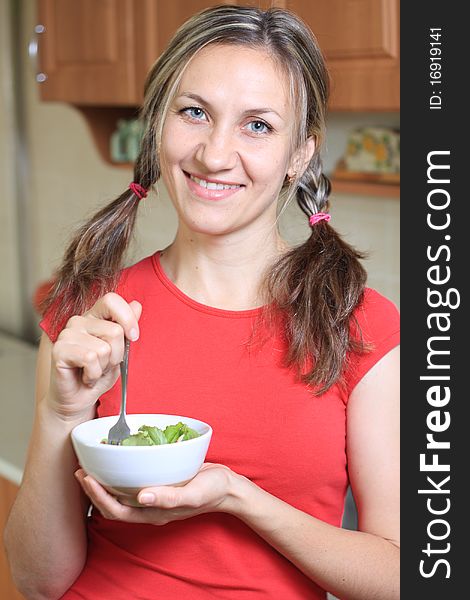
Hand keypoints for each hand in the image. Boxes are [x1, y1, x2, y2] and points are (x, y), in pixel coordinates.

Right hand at [47, 293, 141, 420]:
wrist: (79, 398)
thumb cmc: (99, 373)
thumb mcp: (120, 350)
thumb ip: (126, 327)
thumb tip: (137, 305)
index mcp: (94, 316)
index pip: (112, 300)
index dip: (127, 318)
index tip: (134, 336)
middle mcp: (79, 321)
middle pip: (115, 331)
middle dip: (117, 355)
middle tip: (104, 364)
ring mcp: (67, 334)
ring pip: (103, 348)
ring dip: (104, 366)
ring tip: (93, 370)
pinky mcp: (59, 350)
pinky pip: (90, 359)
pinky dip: (93, 374)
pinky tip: (86, 376)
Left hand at [75, 463, 238, 524]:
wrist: (229, 487)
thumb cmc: (213, 490)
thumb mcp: (194, 493)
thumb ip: (169, 497)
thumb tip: (142, 497)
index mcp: (154, 513)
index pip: (116, 510)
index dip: (98, 496)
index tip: (86, 478)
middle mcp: (150, 507)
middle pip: (113, 504)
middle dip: (94, 490)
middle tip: (81, 471)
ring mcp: (154, 497)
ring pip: (120, 495)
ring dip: (104, 483)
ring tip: (92, 467)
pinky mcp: (159, 486)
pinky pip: (133, 484)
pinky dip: (120, 475)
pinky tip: (118, 462)